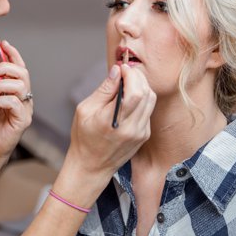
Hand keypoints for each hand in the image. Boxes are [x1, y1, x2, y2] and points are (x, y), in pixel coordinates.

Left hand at [0, 37, 32, 166]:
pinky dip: (1, 101)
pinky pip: (15, 103)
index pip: (19, 68)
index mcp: (18, 92)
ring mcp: (25, 110)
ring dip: (1, 85)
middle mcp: (25, 99)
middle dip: (6, 67)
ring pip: (21, 85)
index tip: (2, 42)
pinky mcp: (22, 121)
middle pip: (23, 73)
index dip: (13, 54)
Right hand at [67, 62, 155, 180]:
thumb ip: (104, 90)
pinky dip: (142, 99)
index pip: (134, 92)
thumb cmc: (84, 138)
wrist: (91, 167)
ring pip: (151, 99)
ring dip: (142, 86)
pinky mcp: (144, 135)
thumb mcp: (85, 110)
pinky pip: (149, 109)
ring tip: (128, 83)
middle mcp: (130, 128)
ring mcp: (140, 133)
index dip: (131, 75)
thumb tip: (117, 70)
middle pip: (146, 93)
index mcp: (112, 122)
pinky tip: (130, 99)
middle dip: (137, 77)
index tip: (122, 68)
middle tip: (126, 73)